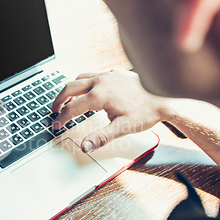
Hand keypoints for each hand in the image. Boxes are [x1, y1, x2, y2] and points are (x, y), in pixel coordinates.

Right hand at [51, 69, 168, 152]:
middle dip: (59, 100)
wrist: (165, 97)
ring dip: (70, 89)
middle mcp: (100, 82)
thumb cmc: (145, 113)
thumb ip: (100, 138)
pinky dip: (83, 81)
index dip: (61, 118)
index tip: (56, 125)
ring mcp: (107, 75)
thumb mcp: (122, 129)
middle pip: (69, 88)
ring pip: (79, 77)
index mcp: (99, 96)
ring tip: (66, 100)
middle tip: (54, 110)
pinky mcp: (114, 72)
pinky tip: (87, 90)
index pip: (71, 108)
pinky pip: (92, 74)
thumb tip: (85, 146)